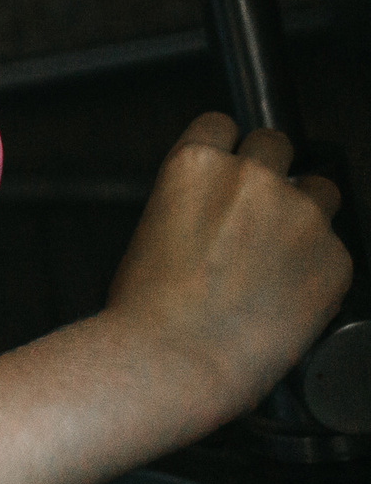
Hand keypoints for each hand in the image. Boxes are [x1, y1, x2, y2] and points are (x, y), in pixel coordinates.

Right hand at [103, 114, 348, 417]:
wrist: (177, 359)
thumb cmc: (148, 309)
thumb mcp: (148, 232)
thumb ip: (190, 202)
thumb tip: (213, 210)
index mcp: (197, 166)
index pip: (223, 124)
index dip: (226, 148)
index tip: (228, 166)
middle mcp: (254, 178)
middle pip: (277, 144)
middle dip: (270, 170)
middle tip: (258, 209)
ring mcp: (301, 215)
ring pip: (321, 189)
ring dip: (306, 211)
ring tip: (283, 252)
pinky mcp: (336, 258)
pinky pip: (336, 249)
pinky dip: (318, 267)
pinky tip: (289, 294)